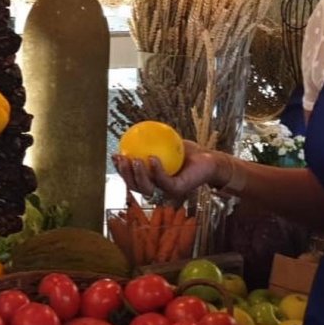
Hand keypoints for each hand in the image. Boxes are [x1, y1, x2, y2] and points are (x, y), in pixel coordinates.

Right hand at [113, 140, 228, 199]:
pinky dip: (157, 170)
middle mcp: (157, 189)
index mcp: (151, 180)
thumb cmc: (186, 151)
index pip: (131, 178)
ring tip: (134, 160)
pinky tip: (152, 158)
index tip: (114, 154)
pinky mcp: (179, 189)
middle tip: (121, 158)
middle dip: (125, 175)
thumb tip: (131, 133)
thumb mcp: (165, 144)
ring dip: (138, 175)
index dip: (120, 169)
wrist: (209, 159)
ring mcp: (167, 191)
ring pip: (147, 187)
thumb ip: (149, 142)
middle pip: (135, 186)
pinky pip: (164, 181)